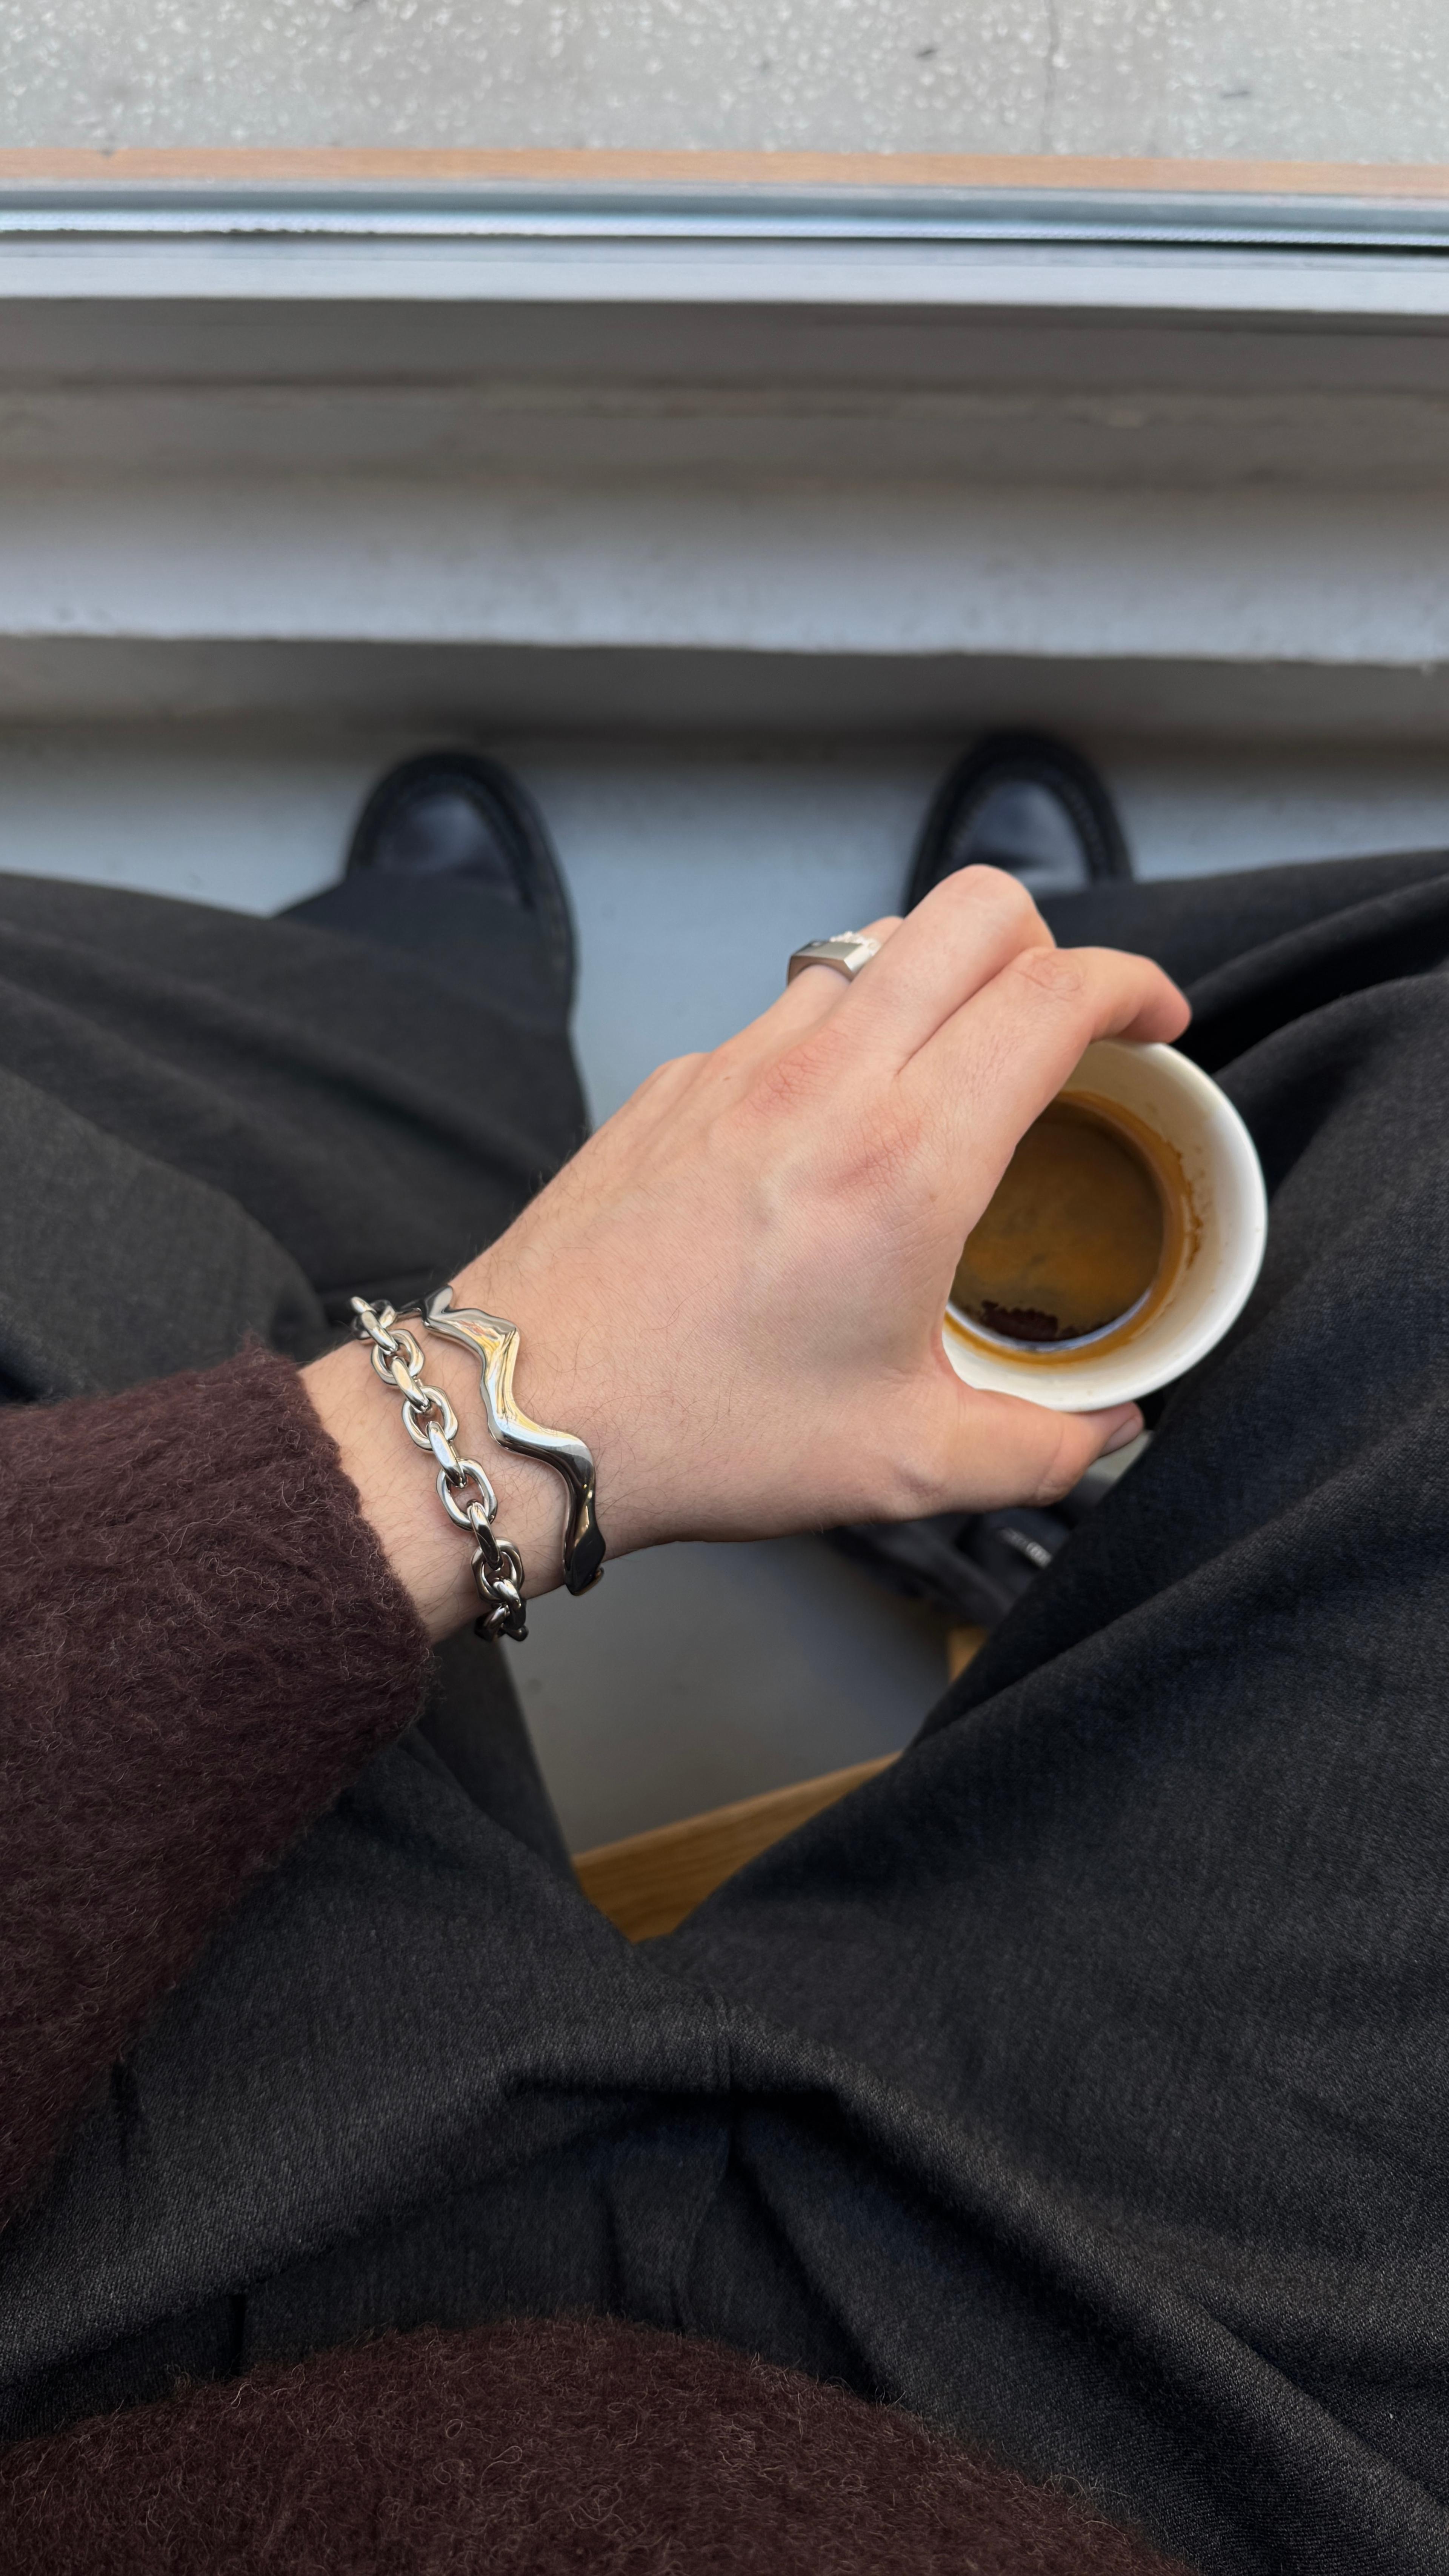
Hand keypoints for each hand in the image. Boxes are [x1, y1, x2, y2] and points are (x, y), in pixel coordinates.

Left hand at [307, 867, 1188, 1637]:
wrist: (523, 1413)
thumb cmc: (698, 1429)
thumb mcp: (905, 1464)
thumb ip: (1041, 1443)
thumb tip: (1106, 1427)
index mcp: (906, 1159)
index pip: (1053, 992)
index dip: (1133, 986)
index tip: (1154, 1023)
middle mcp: (826, 1082)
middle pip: (974, 911)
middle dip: (1050, 943)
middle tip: (1065, 1022)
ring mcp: (739, 1065)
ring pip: (876, 941)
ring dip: (942, 975)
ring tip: (956, 1062)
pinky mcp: (676, 1081)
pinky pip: (789, 1007)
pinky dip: (845, 1028)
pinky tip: (839, 1119)